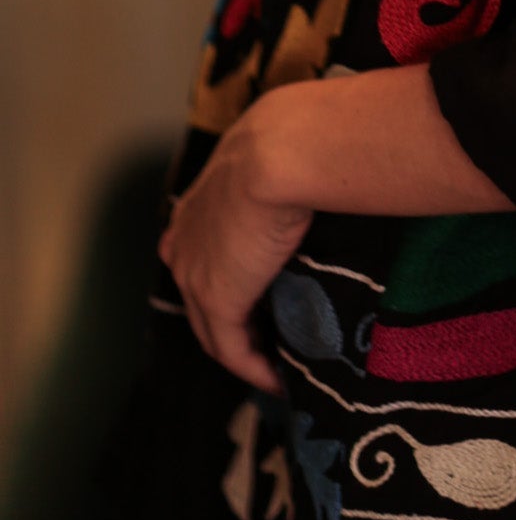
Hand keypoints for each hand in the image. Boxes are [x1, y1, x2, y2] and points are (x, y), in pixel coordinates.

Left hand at [158, 97, 312, 394]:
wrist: (283, 150)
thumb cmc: (293, 140)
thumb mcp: (279, 151)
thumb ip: (286, 169)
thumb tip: (326, 168)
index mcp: (198, 204)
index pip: (199, 250)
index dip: (225, 272)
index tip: (258, 288)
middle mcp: (186, 240)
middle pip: (200, 296)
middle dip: (232, 319)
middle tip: (271, 335)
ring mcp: (194, 273)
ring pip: (213, 327)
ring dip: (244, 348)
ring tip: (277, 363)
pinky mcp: (216, 301)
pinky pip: (231, 349)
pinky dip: (254, 368)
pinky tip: (279, 380)